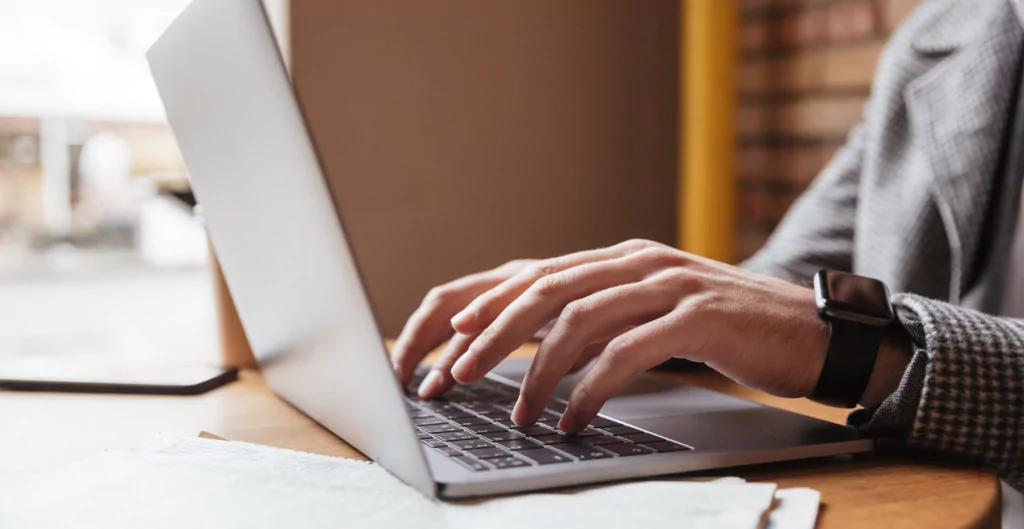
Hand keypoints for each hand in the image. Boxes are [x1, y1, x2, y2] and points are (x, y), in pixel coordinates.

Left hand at [397, 239, 830, 432]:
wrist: (807, 328)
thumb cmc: (719, 329)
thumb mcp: (642, 317)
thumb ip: (589, 322)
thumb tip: (523, 346)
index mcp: (609, 261)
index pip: (521, 275)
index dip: (469, 306)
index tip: (426, 348)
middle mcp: (629, 262)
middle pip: (537, 289)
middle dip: (484, 336)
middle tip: (448, 380)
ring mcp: (664, 283)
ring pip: (577, 316)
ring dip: (536, 369)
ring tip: (515, 414)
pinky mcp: (697, 313)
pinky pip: (629, 349)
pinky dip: (592, 387)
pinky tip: (571, 418)